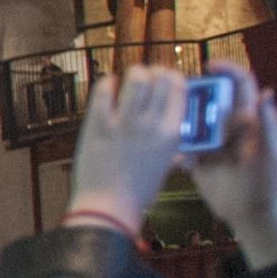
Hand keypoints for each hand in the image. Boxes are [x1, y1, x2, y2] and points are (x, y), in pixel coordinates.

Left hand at [67, 69, 188, 229]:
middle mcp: (151, 124)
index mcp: (172, 133)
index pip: (179, 88)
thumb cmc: (139, 190)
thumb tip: (176, 125)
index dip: (172, 76)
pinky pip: (104, 91)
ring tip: (127, 81)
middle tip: (146, 76)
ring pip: (135, 78)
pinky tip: (108, 89)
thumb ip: (173, 142)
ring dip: (132, 74)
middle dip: (152, 71)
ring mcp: (123, 123)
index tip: (166, 78)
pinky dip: (107, 84)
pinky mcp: (97, 125)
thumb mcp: (167, 163)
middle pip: (158, 77)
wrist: (109, 206)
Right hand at [187, 81, 276, 268]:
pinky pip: (180, 144)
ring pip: (190, 117)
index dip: (227, 70)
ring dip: (180, 116)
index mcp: (249, 119)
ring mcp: (210, 140)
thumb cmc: (267, 182)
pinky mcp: (194, 156)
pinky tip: (178, 157)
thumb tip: (266, 91)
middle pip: (209, 96)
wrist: (250, 213)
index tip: (208, 67)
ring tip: (170, 123)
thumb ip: (268, 124)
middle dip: (194, 91)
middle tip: (177, 95)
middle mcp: (227, 124)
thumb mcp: (273, 153)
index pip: (240, 84)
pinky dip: (175, 146)